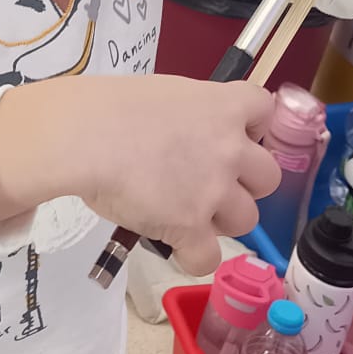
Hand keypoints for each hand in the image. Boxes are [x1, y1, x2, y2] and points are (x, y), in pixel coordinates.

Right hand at [0, 74, 281, 275]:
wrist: (84, 136)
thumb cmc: (110, 107)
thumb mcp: (164, 94)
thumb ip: (191, 115)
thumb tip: (187, 137)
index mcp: (223, 106)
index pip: (265, 110)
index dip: (251, 128)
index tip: (229, 136)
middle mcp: (230, 148)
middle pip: (268, 177)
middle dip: (244, 183)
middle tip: (209, 182)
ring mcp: (214, 190)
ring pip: (247, 219)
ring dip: (221, 219)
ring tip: (187, 213)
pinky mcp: (190, 227)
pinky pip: (210, 259)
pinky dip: (195, 256)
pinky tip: (178, 246)